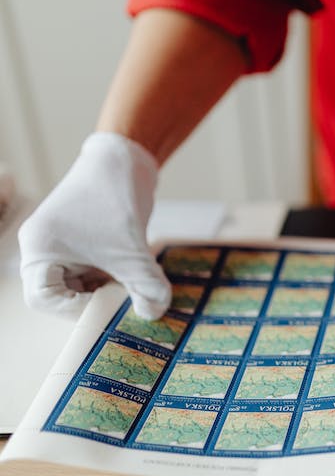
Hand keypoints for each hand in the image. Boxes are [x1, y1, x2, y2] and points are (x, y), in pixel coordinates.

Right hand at [18, 133, 170, 319]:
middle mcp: (43, 249)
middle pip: (61, 295)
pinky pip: (92, 273)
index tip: (108, 306)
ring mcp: (61, 247)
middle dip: (95, 300)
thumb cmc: (116, 199)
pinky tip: (135, 274)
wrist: (125, 160)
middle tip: (126, 300)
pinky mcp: (81, 244)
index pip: (42, 298)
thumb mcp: (134, 252)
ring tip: (133, 285)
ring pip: (80, 286)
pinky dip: (113, 278)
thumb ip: (146, 287)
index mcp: (39, 249)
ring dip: (108, 290)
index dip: (74, 309)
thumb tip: (153, 315)